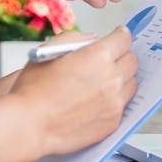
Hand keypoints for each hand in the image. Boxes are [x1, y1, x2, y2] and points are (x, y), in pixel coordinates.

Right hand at [0, 26, 137, 161]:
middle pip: (132, 61)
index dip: (120, 36)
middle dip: (122, 57)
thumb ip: (75, 39)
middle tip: (110, 60)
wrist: (28, 125)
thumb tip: (91, 39)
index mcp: (98, 56)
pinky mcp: (113, 122)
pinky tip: (97, 102)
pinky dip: (114, 101)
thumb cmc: (33, 90)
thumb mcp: (49, 51)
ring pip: (131, 84)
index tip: (119, 37)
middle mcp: (112, 78)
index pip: (124, 39)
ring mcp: (115, 102)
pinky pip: (123, 106)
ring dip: (122, 80)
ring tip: (102, 83)